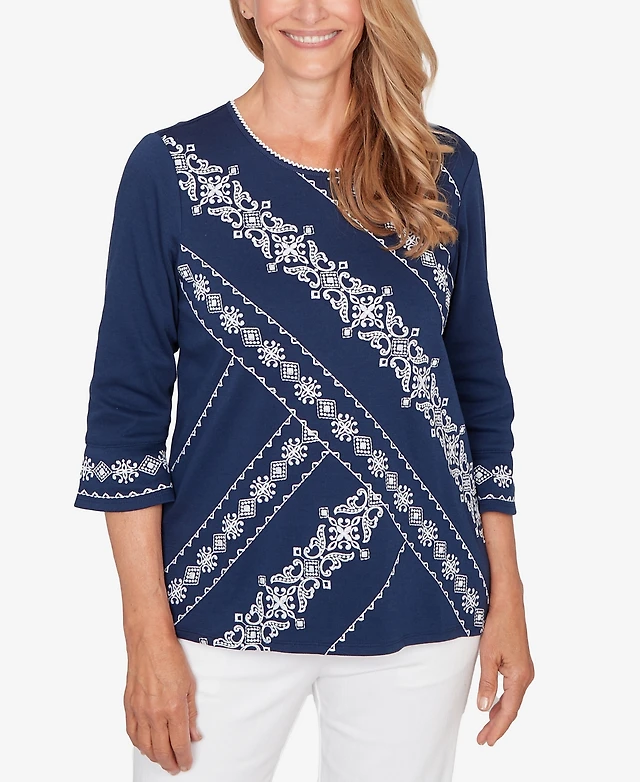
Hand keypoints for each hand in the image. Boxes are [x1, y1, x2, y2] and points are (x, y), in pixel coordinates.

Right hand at [124, 631, 201, 774]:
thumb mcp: (190, 685)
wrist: (149, 642)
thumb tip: (194, 734)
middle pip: (161, 750)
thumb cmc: (170, 658)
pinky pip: (132, 734)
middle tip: (175, 767)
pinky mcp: (129, 706)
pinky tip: (145, 747)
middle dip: (170, 763)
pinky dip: (139, 745)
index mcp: (173, 708)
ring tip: (162, 760)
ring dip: (154, 757)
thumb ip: (192, 713)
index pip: (179, 744)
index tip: (186, 763)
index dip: (184, 758)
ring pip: (145, 746)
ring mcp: (139, 711)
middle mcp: (155, 713)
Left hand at [476, 591, 533, 745]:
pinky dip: (504, 701)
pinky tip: (495, 705)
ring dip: (500, 713)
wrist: (508, 603)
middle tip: (483, 740)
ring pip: (513, 699)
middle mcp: (526, 676)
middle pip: (512, 708)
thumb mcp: (488, 656)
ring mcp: (525, 669)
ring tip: (487, 727)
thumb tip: (484, 708)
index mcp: (519, 677)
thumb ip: (487, 683)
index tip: (486, 741)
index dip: (497, 728)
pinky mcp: (520, 663)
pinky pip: (513, 689)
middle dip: (497, 725)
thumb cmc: (498, 625)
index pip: (508, 711)